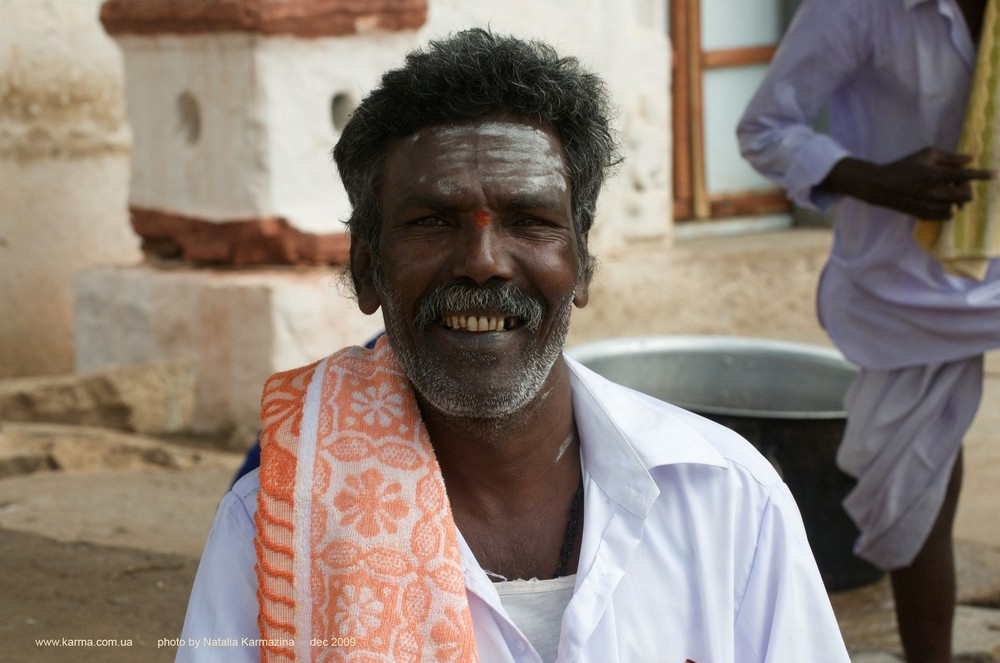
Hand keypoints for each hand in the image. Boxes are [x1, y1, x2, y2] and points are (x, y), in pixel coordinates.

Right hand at [819, 147, 994, 219]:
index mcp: (935, 174)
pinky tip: (941, 201)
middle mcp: (935, 192)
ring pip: (958, 207)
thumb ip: (950, 157)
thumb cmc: (904, 166)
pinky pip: (947, 216)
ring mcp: (930, 206)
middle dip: (967, 189)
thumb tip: (970, 159)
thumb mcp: (926, 154)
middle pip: (967, 196)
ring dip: (957, 199)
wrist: (882, 186)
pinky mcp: (925, 215)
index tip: (995, 175)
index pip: (966, 175)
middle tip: (958, 183)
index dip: (982, 175)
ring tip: (948, 192)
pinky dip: (949, 209)